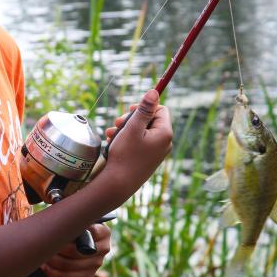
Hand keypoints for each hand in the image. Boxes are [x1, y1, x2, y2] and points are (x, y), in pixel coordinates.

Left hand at [41, 223, 109, 276]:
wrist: (78, 238)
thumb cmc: (75, 225)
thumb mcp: (77, 218)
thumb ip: (73, 218)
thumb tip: (58, 218)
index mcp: (104, 232)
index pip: (90, 233)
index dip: (72, 234)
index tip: (58, 232)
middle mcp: (103, 249)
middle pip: (77, 253)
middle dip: (58, 249)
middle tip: (45, 245)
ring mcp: (97, 264)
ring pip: (71, 266)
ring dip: (54, 262)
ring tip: (42, 255)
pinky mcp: (88, 275)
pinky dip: (55, 273)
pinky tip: (46, 266)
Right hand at [96, 90, 172, 207]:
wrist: (118, 184)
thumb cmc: (125, 155)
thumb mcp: (133, 127)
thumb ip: (144, 109)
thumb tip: (155, 91)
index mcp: (165, 133)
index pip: (160, 109)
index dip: (145, 107)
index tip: (130, 111)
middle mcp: (165, 143)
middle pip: (151, 119)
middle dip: (132, 119)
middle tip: (117, 122)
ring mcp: (157, 152)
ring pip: (142, 131)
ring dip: (126, 128)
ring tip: (111, 133)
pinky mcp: (149, 159)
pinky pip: (140, 142)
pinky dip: (127, 139)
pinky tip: (113, 141)